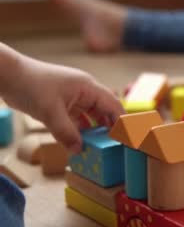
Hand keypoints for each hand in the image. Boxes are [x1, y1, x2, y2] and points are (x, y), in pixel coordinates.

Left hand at [4, 54, 122, 151]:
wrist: (8, 76)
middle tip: (115, 147)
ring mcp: (74, 97)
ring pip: (91, 116)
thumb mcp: (50, 112)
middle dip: (110, 128)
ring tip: (99, 147)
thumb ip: (66, 132)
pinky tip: (80, 142)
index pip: (113, 105)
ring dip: (94, 131)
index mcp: (88, 87)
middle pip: (105, 111)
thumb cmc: (31, 86)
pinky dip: (80, 130)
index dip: (122, 121)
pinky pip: (78, 119)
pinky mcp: (63, 104)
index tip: (127, 138)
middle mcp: (85, 91)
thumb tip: (79, 150)